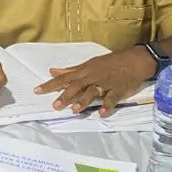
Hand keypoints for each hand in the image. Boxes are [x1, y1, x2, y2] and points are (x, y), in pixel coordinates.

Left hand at [34, 48, 154, 115]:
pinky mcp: (118, 89)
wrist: (134, 59)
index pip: (64, 78)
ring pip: (93, 92)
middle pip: (77, 86)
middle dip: (66, 95)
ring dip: (84, 101)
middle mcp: (93, 77)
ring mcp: (106, 84)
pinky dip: (107, 105)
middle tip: (55, 106)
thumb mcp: (88, 64)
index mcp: (84, 71)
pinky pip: (112, 98)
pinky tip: (101, 112)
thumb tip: (52, 71)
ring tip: (75, 110)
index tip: (37, 91)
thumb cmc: (110, 62)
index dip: (50, 85)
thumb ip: (70, 71)